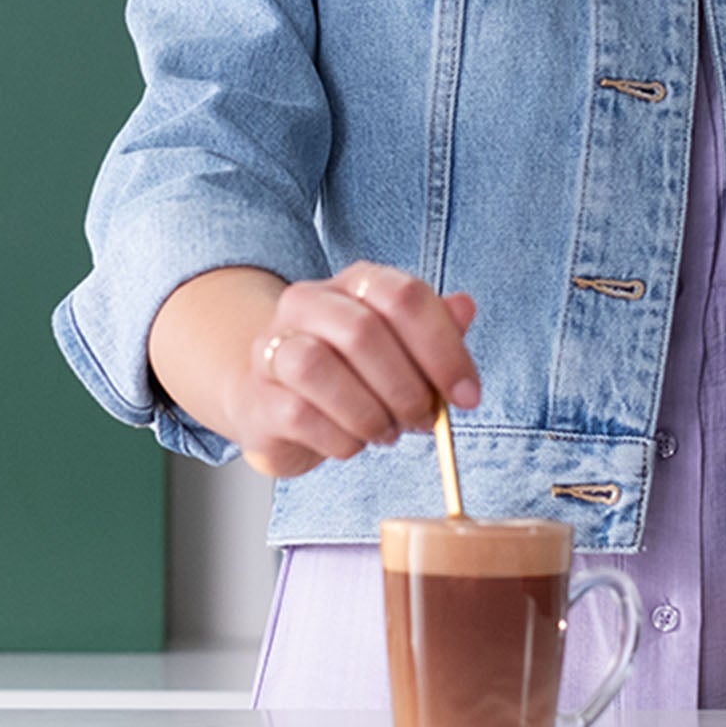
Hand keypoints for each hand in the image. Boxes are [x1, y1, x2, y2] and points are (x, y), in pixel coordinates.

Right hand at [230, 262, 479, 478]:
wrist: (276, 403)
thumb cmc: (351, 375)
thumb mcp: (401, 350)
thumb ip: (435, 330)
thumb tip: (464, 308)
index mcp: (353, 283)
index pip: (403, 295)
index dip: (444, 349)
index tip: (467, 396)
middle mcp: (308, 304)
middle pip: (363, 331)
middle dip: (406, 387)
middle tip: (422, 420)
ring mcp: (273, 347)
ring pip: (318, 366)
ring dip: (368, 412)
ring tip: (386, 432)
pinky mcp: (258, 398)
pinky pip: (298, 414)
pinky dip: (339, 438)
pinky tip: (352, 443)